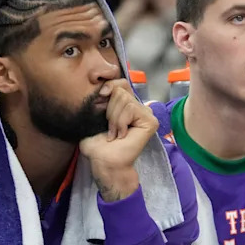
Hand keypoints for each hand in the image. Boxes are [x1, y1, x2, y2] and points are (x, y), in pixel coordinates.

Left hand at [79, 79, 158, 200]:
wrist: (103, 161)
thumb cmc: (97, 144)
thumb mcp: (93, 115)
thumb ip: (100, 99)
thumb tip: (104, 86)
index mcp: (126, 105)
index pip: (121, 83)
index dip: (109, 86)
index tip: (100, 97)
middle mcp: (138, 108)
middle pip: (121, 89)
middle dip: (109, 109)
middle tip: (110, 129)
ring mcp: (146, 114)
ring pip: (125, 99)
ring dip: (114, 119)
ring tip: (115, 134)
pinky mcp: (150, 121)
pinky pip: (131, 108)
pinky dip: (120, 122)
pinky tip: (122, 135)